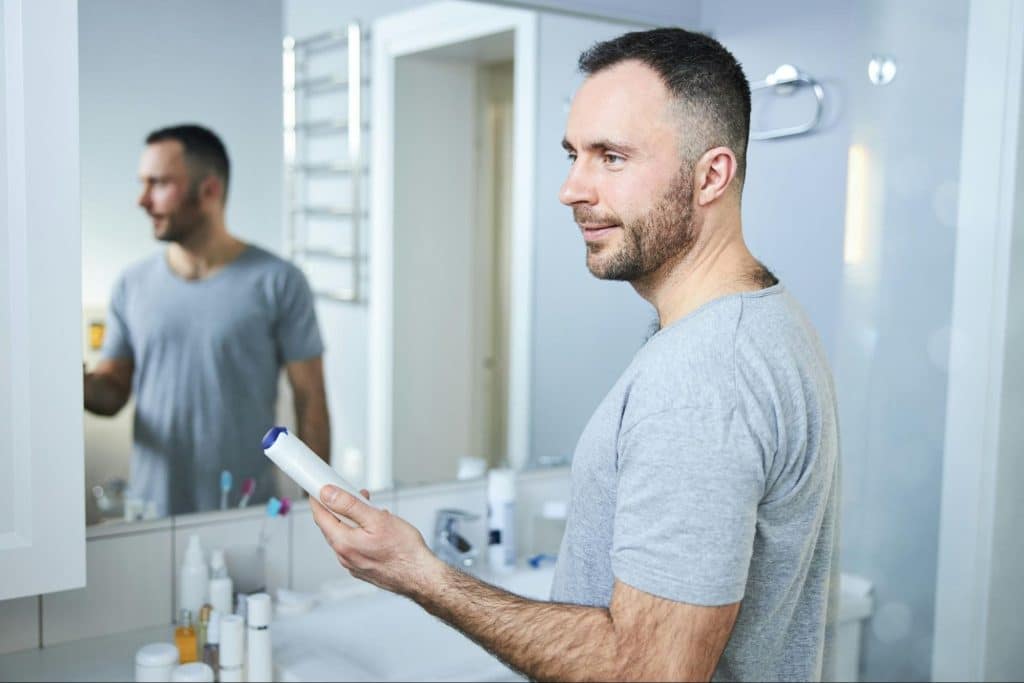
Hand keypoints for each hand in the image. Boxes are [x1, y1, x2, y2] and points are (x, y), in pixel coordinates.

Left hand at [311, 485, 444, 597]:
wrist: (420, 575)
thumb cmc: (404, 551)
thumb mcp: (377, 519)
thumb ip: (349, 505)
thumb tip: (328, 494)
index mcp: (343, 543)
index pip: (321, 516)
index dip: (319, 499)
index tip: (319, 487)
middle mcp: (345, 556)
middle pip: (332, 526)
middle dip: (341, 507)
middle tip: (355, 494)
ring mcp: (353, 564)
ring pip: (345, 535)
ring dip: (354, 520)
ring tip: (373, 511)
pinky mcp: (363, 568)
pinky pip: (355, 546)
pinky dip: (361, 533)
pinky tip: (377, 530)